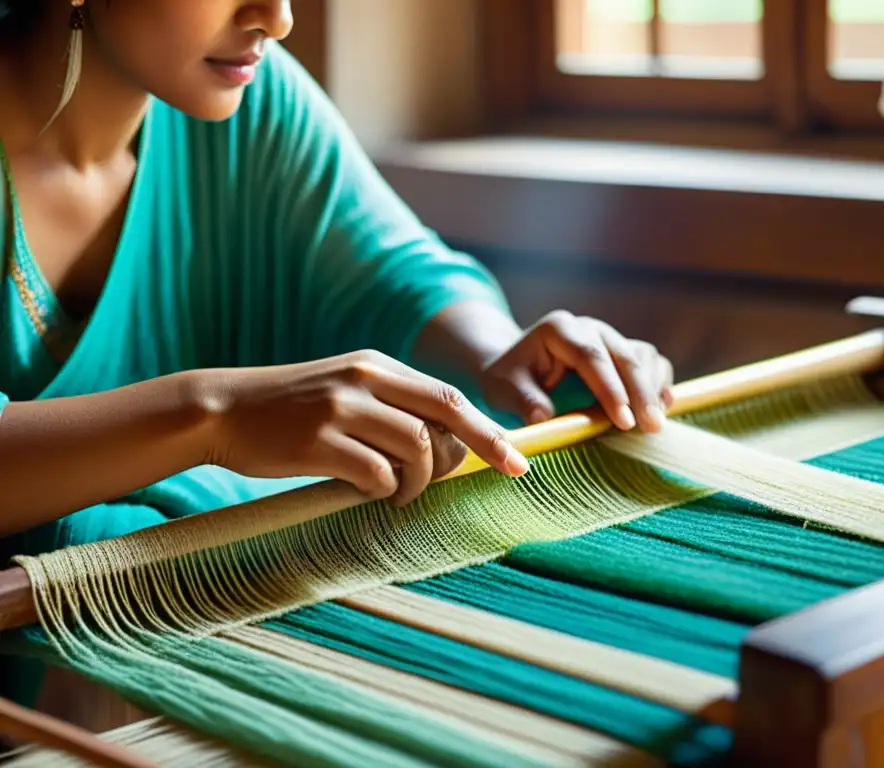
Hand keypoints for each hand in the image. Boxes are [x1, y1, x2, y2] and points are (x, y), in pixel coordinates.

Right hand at [202, 351, 529, 505]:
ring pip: (416, 448)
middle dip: (469, 455)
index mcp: (376, 365)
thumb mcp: (343, 389)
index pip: (449, 396)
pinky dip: (382, 490)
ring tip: (400, 493)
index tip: (516, 461)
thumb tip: (445, 446)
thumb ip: (391, 406)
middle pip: (444, 417)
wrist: (221, 408)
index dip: (488, 430)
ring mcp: (340, 408)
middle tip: (451, 482)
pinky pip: (376, 473)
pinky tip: (367, 493)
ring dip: (418, 481)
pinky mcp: (317, 441)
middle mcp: (364, 379)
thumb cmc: (288, 409)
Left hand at [479, 311, 673, 432]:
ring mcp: (609, 337)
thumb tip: (543, 419)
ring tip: (655, 425)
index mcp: (559, 329)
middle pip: (624, 355)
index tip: (623, 421)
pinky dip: (659, 384)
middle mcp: (589, 327)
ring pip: (642, 356)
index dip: (610, 389)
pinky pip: (650, 362)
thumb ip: (524, 401)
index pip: (591, 356)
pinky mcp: (622, 351)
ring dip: (653, 390)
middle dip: (640, 393)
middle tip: (651, 427)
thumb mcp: (504, 389)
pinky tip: (663, 408)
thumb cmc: (509, 378)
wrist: (517, 367)